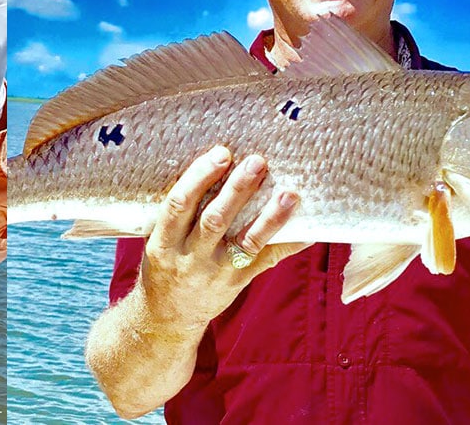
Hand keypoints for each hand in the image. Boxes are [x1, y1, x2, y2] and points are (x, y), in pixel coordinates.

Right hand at [136, 145, 311, 327]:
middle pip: (215, 220)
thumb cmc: (166, 263)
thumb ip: (180, 211)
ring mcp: (216, 271)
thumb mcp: (159, 238)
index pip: (179, 204)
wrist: (168, 315)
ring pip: (245, 242)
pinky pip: (267, 261)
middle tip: (258, 162)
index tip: (222, 153)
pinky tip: (310, 230)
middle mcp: (190, 256)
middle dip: (238, 189)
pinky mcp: (238, 281)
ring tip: (289, 193)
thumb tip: (216, 164)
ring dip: (270, 216)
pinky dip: (289, 244)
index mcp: (164, 240)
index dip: (199, 177)